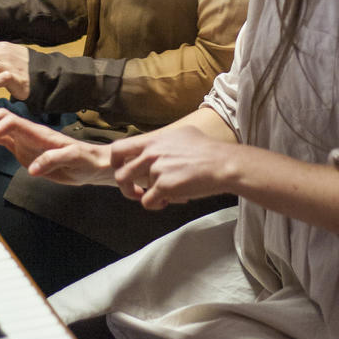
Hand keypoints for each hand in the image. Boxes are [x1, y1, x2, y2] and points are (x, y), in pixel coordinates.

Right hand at [0, 108, 113, 185]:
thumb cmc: (86, 160)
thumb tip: (32, 169)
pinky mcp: (25, 152)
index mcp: (39, 133)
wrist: (92, 165)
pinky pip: (4, 141)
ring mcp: (26, 142)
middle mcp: (29, 134)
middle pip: (1, 120)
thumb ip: (53, 160)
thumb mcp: (74, 159)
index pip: (11, 122)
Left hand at [111, 124, 227, 209]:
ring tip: (162, 197)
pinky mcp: (164, 186)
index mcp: (153, 140)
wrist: (223, 163)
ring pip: (137, 190)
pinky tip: (171, 200)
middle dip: (125, 186)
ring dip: (146, 196)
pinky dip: (158, 204)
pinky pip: (148, 201)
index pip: (119, 148)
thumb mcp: (183, 134)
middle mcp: (151, 153)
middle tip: (135, 191)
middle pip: (120, 173)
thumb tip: (161, 141)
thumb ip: (165, 140)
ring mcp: (156, 170)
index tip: (122, 169)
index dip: (116, 162)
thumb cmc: (208, 150)